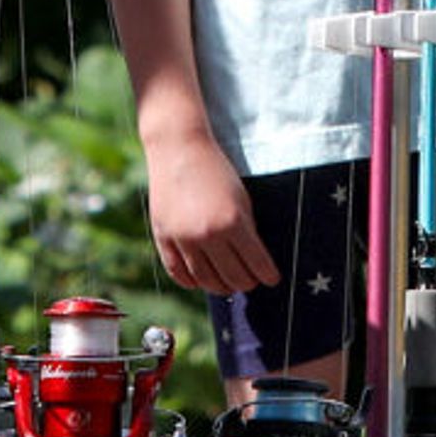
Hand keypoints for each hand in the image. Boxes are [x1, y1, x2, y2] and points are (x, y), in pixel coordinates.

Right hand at [145, 132, 273, 297]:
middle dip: (247, 282)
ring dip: (222, 287)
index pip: (257, 264)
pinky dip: (193, 282)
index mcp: (233, 222)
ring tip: (229, 284)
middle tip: (251, 281)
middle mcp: (208, 235)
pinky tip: (202, 280)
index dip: (268, 275)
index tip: (272, 279)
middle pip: (233, 278)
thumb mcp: (242, 198)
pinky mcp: (163, 238)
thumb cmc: (216, 170)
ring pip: (206, 281)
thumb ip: (248, 230)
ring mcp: (183, 239)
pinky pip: (179, 274)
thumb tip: (255, 261)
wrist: (179, 149)